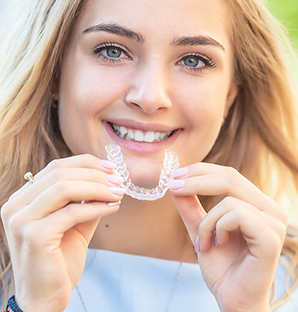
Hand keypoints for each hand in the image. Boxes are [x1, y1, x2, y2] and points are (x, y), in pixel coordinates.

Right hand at [1, 154, 123, 311]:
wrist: (45, 299)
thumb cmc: (59, 261)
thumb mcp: (74, 224)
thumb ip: (86, 200)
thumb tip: (109, 179)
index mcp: (22, 199)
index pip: (55, 167)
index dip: (85, 163)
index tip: (111, 167)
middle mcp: (15, 205)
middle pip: (60, 173)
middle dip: (95, 174)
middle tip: (119, 180)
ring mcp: (21, 220)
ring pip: (65, 188)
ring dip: (98, 187)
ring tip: (118, 192)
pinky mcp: (34, 236)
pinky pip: (72, 212)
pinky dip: (96, 207)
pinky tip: (113, 208)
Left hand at [168, 163, 287, 311]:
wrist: (233, 301)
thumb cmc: (222, 268)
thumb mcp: (201, 230)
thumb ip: (191, 207)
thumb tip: (176, 182)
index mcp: (258, 204)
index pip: (230, 175)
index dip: (201, 170)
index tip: (175, 175)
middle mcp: (271, 209)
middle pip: (231, 177)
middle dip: (196, 180)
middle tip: (173, 186)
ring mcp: (275, 222)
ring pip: (228, 199)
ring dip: (207, 222)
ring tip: (204, 243)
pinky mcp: (271, 236)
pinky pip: (236, 215)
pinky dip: (217, 228)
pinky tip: (218, 245)